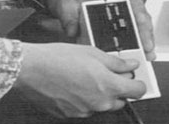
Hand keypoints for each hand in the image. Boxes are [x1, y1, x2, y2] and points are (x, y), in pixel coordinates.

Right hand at [15, 42, 144, 118]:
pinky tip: (76, 85)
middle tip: (108, 73)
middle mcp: (98, 103)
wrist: (30, 69)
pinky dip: (85, 99)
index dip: (138, 83)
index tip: (134, 78)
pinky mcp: (69, 115)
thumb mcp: (94, 53)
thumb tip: (131, 66)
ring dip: (102, 94)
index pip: (138, 92)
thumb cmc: (59, 58)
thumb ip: (117, 63)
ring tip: (87, 77)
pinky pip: (85, 108)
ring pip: (102, 105)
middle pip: (121, 100)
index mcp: (108, 86)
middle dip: (119, 88)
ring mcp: (83, 111)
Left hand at [47, 0, 155, 59]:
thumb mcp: (66, 5)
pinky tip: (140, 55)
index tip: (141, 24)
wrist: (67, 0)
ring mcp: (123, 13)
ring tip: (147, 55)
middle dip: (145, 32)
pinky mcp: (120, 25)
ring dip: (145, 40)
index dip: (138, 11)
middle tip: (147, 47)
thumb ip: (69, 18)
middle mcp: (122, 1)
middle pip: (140, 14)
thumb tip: (73, 31)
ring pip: (141, 25)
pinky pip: (133, 34)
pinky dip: (138, 44)